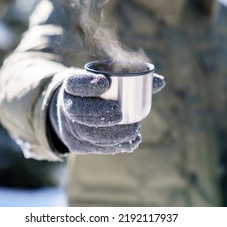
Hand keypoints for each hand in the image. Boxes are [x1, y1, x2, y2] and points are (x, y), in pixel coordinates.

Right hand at [49, 70, 164, 154]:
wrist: (73, 111)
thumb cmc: (96, 92)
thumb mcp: (106, 79)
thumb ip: (132, 78)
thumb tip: (160, 82)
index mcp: (71, 86)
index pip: (74, 84)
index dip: (87, 84)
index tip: (105, 82)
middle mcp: (66, 106)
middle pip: (78, 112)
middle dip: (99, 114)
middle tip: (120, 114)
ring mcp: (70, 127)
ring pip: (88, 134)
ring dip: (112, 134)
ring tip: (134, 130)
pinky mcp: (77, 145)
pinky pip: (94, 148)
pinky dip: (114, 146)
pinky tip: (131, 142)